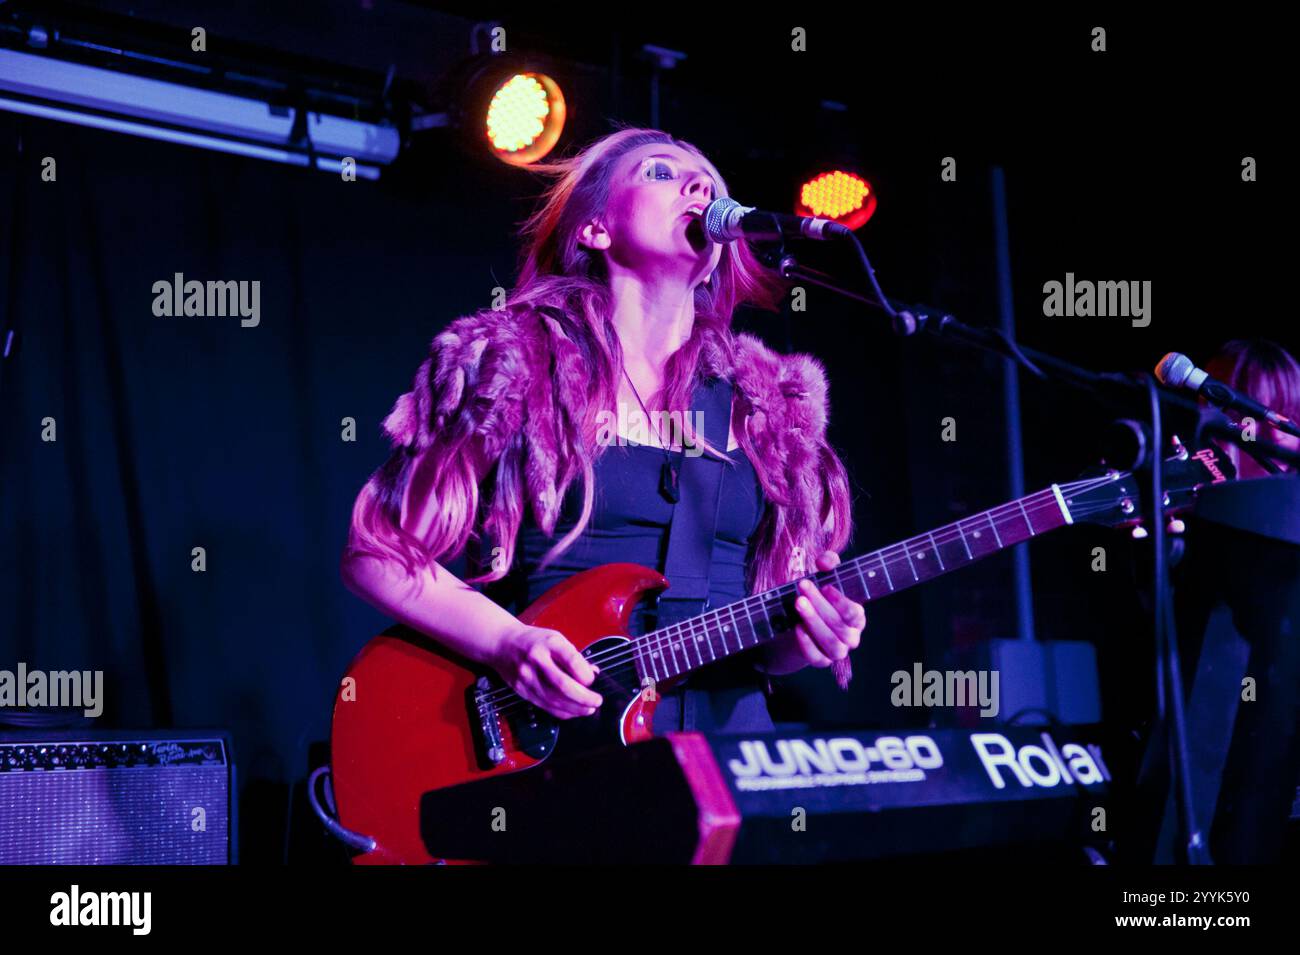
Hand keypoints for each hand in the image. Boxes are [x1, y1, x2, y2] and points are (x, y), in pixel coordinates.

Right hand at [492, 623, 602, 719]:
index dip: (586, 675)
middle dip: (583, 697)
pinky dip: (562, 711)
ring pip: (553, 699)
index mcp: (549, 643)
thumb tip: (592, 673)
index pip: (571, 661)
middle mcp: (536, 660)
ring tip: (589, 709)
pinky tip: (573, 711)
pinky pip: (544, 706)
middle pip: (562, 685)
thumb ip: (573, 657)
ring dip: (575, 708)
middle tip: (597, 701)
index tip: (593, 680)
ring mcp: (527, 676)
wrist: (502, 644)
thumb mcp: (556, 639)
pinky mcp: (522, 690)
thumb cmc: (534, 641)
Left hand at [763, 550, 865, 672]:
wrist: (799, 626)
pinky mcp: (821, 661)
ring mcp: (837, 651)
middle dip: (820, 605)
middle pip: (840, 626)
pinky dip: (807, 644)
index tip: (825, 585)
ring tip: (798, 603)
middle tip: (803, 586)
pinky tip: (797, 627)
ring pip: (831, 642)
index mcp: (857, 618)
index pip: (855, 613)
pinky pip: (817, 658)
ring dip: (814, 621)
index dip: (841, 601)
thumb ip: (828, 564)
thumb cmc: (818, 600)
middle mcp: (851, 637)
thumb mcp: (824, 578)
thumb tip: (825, 561)